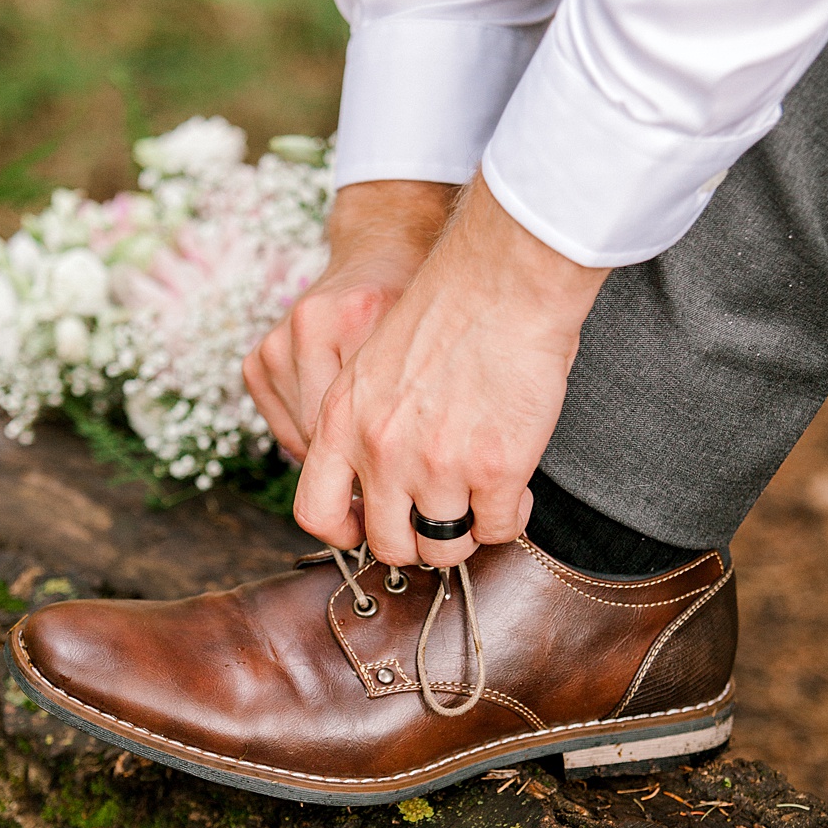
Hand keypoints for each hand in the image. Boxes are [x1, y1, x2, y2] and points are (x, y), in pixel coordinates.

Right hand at [244, 179, 454, 459]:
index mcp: (353, 314)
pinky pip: (283, 428)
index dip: (387, 457)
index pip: (363, 418)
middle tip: (392, 466)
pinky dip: (311, 435)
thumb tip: (408, 473)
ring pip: (301, 437)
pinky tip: (337, 419)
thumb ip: (418, 395)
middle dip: (359, 458)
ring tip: (366, 436)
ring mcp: (273, 343)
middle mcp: (304, 324)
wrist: (376, 254)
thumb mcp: (430, 339)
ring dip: (333, 449)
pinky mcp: (255, 362)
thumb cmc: (412, 304)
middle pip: (327, 432)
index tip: (409, 472)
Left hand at [292, 172, 609, 568]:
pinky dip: (507, 519)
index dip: (345, 532)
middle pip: (386, 544)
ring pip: (443, 547)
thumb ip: (362, 423)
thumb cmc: (444, 315)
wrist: (500, 280)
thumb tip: (373, 483)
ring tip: (479, 502)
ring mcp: (436, 465)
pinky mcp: (496, 468)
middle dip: (414, 541)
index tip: (371, 526)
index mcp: (340, 422)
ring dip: (463, 532)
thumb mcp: (371, 368)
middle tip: (438, 518)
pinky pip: (497, 529)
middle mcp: (380, 451)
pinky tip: (513, 492)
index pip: (315, 512)